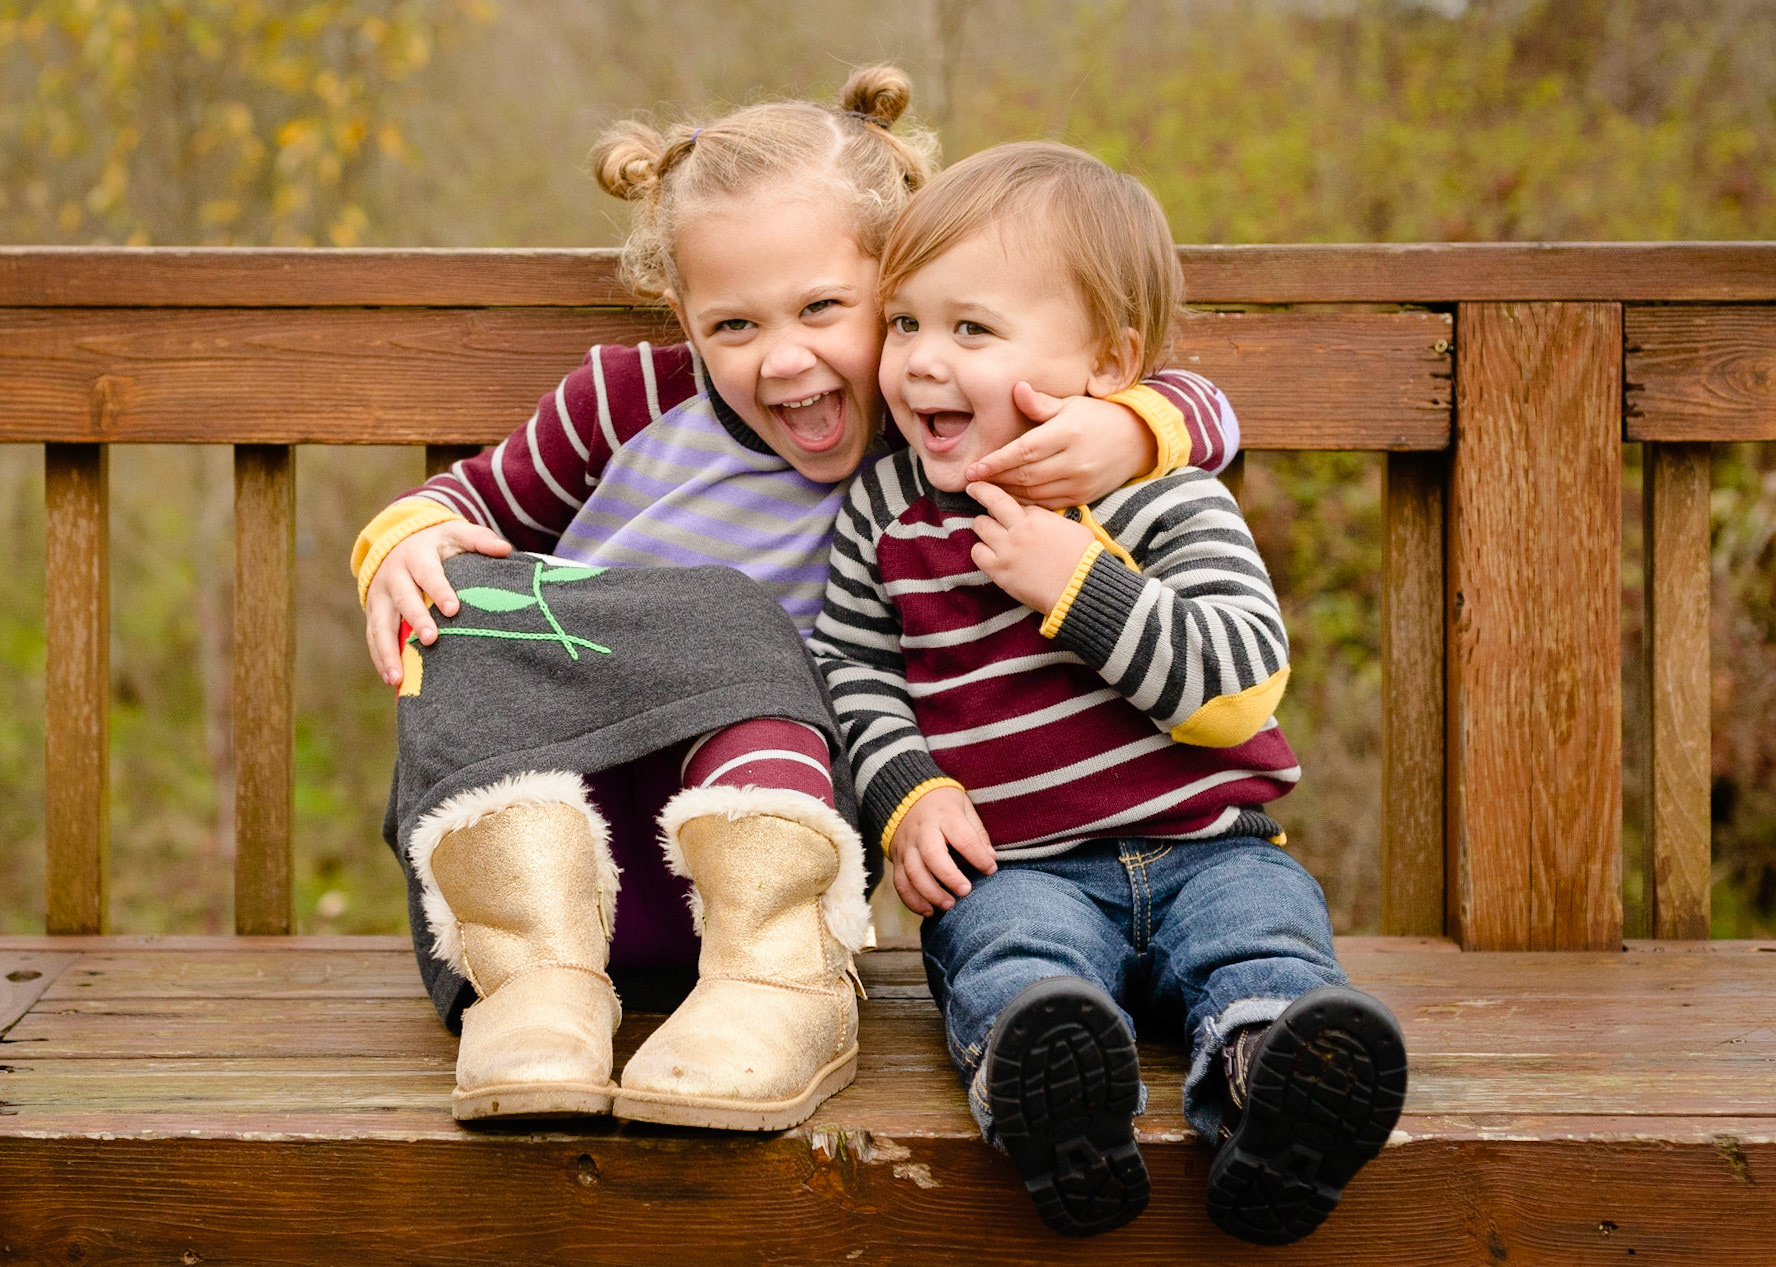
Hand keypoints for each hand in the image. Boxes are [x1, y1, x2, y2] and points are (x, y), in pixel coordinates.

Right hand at [364, 519, 511, 685]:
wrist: (398, 541)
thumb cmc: (438, 544)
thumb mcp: (456, 534)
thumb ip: (480, 540)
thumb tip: (506, 549)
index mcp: (416, 555)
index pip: (427, 572)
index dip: (439, 589)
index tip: (453, 609)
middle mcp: (393, 575)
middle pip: (403, 598)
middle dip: (415, 619)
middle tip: (430, 639)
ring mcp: (379, 595)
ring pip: (381, 624)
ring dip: (388, 651)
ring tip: (398, 677)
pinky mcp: (373, 612)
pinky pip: (374, 636)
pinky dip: (381, 658)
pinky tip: (392, 680)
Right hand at [889, 785, 995, 915]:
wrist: (907, 795)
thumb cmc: (943, 804)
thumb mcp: (964, 807)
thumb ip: (977, 832)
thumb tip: (991, 858)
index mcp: (944, 816)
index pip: (962, 838)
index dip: (978, 856)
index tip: (991, 869)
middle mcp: (922, 831)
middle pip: (932, 856)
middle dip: (950, 877)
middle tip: (966, 891)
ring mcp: (907, 846)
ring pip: (913, 873)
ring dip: (931, 893)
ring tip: (949, 905)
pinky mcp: (897, 859)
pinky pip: (900, 883)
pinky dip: (912, 900)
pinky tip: (929, 911)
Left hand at [962, 382, 1155, 508]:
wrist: (1137, 441)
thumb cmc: (1098, 417)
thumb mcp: (1071, 404)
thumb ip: (1041, 404)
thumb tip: (1017, 389)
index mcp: (1068, 433)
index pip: (1024, 450)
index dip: (996, 461)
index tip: (973, 469)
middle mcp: (1074, 461)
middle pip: (1025, 475)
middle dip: (996, 479)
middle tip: (972, 482)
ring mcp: (1079, 482)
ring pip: (1034, 493)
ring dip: (1007, 493)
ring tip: (986, 490)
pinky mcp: (1083, 497)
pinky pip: (1047, 504)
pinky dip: (1026, 503)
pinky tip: (1010, 498)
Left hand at [968, 481, 1096, 616]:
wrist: (1079, 588)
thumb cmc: (1083, 559)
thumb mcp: (1072, 526)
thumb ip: (1050, 518)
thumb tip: (1039, 518)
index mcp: (1038, 516)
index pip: (1013, 499)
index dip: (1008, 499)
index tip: (994, 489)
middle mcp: (1018, 529)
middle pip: (991, 502)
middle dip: (983, 495)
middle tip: (979, 495)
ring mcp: (1006, 549)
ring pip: (979, 525)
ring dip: (982, 525)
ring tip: (988, 530)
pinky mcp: (999, 570)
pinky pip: (976, 553)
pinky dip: (980, 550)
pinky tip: (988, 552)